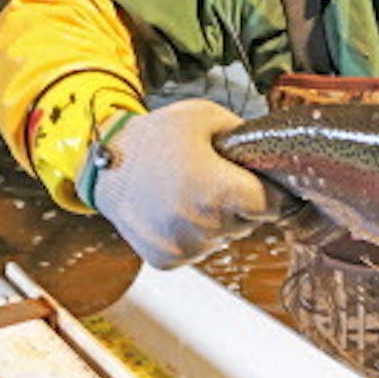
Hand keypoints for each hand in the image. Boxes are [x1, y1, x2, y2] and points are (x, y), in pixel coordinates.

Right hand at [84, 98, 289, 267]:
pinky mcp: (167, 260)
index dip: (271, 191)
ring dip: (219, 220)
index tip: (261, 180)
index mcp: (217, 192)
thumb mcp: (206, 117)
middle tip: (213, 178)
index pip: (273, 205)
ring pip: (225, 237)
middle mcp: (202, 227)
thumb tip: (274, 151)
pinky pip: (199, 248)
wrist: (103, 166)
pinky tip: (175, 209)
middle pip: (249, 222)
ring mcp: (183, 247)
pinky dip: (194, 233)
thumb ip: (246, 135)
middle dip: (242, 203)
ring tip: (190, 191)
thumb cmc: (155, 137)